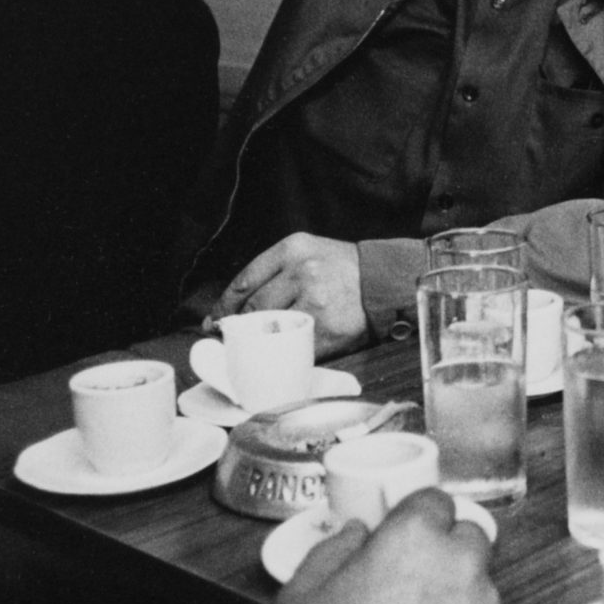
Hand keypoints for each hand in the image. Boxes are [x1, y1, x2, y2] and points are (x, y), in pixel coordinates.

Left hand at [212, 233, 368, 356]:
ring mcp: (316, 302)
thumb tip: (234, 307)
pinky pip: (296, 346)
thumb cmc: (344, 269)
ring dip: (261, 341)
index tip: (216, 321)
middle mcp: (302, 272)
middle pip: (253, 307)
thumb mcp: (308, 252)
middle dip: (240, 326)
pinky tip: (285, 353)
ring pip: (271, 328)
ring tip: (260, 345)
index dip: (224, 307)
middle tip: (236, 337)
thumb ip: (275, 272)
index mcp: (292, 250)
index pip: (244, 282)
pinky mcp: (328, 329)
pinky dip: (287, 353)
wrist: (387, 280)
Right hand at [263, 487, 506, 603]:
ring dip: (457, 597)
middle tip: (411, 583)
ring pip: (480, 586)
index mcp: (415, 536)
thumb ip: (336, 548)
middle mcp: (460, 564)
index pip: (435, 502)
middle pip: (468, 538)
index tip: (403, 538)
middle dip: (445, 552)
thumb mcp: (302, 589)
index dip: (416, 519)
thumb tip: (357, 533)